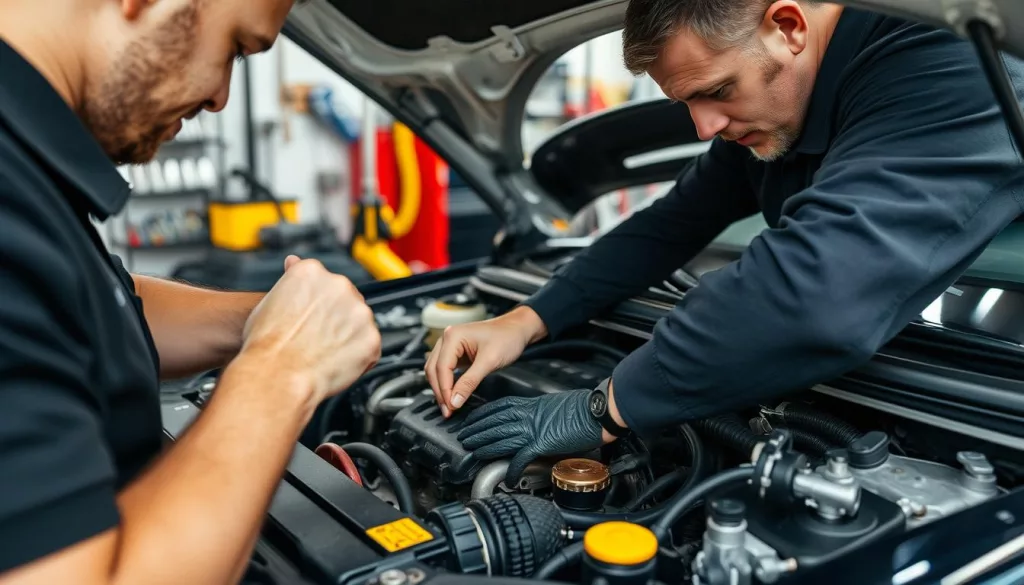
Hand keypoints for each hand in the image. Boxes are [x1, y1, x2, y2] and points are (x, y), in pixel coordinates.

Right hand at [241, 255, 380, 401]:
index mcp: (312, 272)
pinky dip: (357, 357)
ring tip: (322, 352)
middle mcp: (339, 286)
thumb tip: (294, 263)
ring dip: (347, 336)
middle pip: (345, 299)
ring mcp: (359, 312)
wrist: (277, 377)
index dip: (317, 304)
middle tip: (315, 338)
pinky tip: (334, 363)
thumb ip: (291, 280)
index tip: (310, 318)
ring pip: (358, 323)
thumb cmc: (268, 344)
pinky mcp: (372, 338)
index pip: (324, 281)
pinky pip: (369, 347)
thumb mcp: (268, 300)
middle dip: (335, 318)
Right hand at [425, 306, 546, 416]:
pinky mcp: (456, 352)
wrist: (518, 329)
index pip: (441, 368)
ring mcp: (450, 345)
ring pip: (436, 370)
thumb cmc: (507, 338)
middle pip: (434, 369)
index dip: (444, 390)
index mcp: (453, 336)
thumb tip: (455, 401)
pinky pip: (445, 369)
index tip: (450, 407)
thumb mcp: (489, 361)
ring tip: (448, 406)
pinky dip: (446, 383)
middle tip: (447, 411)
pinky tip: (451, 394)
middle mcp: (447, 338)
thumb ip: (470, 382)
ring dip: (440, 389)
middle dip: (440, 392)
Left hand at [456, 389, 602, 483]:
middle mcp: (528, 416)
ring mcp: (534, 430)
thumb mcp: (553, 404)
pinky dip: (512, 469)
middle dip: (476, 431)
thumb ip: (538, 412)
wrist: (596, 412)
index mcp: (531, 405)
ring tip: (473, 452)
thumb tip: (531, 419)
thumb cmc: (582, 407)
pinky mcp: (542, 444)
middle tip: (464, 437)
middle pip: (494, 423)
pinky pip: (521, 458)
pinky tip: (507, 477)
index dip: (482, 415)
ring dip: (485, 446)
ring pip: (501, 439)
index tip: (472, 420)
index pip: (498, 408)